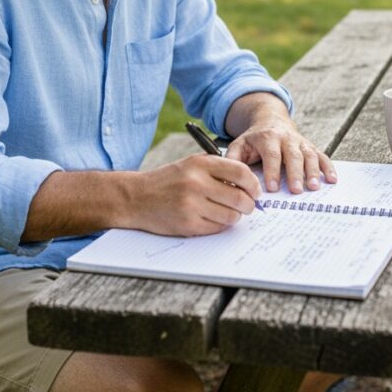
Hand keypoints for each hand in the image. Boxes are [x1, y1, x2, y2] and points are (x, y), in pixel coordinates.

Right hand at [125, 154, 262, 236]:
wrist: (136, 197)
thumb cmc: (168, 180)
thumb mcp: (191, 164)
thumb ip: (218, 169)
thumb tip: (249, 184)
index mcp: (200, 164)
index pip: (241, 172)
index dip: (253, 184)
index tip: (255, 191)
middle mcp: (196, 183)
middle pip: (240, 198)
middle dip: (249, 205)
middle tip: (248, 206)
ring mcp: (192, 205)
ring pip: (231, 216)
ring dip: (235, 216)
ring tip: (229, 212)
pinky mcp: (188, 224)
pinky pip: (217, 228)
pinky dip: (220, 225)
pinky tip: (213, 218)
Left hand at [224, 114, 336, 194]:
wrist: (270, 120)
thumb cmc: (253, 139)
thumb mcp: (239, 144)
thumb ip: (232, 158)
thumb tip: (227, 177)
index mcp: (267, 137)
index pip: (271, 154)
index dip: (272, 171)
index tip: (273, 188)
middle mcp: (286, 138)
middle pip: (292, 155)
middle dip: (295, 173)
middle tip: (296, 191)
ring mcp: (300, 142)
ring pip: (309, 155)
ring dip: (313, 171)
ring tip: (314, 187)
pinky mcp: (310, 146)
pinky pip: (322, 156)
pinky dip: (328, 167)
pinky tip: (332, 180)